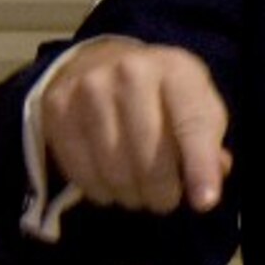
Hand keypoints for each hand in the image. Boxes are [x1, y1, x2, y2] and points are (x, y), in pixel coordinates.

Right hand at [39, 37, 232, 213]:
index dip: (201, 166)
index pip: (193, 124)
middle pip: (151, 157)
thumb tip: (203, 192)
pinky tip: (110, 184)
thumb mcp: (195, 105)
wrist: (101, 62)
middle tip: (165, 199)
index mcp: (176, 70)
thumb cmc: (160, 94)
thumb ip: (207, 145)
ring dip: (131, 195)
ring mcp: (89, 88)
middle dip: (162, 193)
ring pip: (115, 171)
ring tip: (138, 190)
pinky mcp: (57, 108)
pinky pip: (81, 172)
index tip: (205, 202)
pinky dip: (100, 190)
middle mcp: (131, 73)